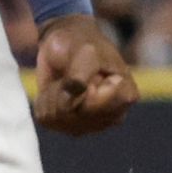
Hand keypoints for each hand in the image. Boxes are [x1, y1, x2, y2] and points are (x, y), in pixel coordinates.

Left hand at [29, 13, 138, 135]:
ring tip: (64, 79)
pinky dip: (45, 102)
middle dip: (65, 91)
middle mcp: (112, 116)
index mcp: (126, 95)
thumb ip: (80, 75)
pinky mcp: (70, 128)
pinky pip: (47, 121)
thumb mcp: (85, 51)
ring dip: (54, 95)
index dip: (83, 88)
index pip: (96, 105)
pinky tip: (56, 89)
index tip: (89, 71)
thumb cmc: (82, 44)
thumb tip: (69, 101)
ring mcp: (92, 125)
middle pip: (77, 116)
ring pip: (59, 119)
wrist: (66, 45)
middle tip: (70, 72)